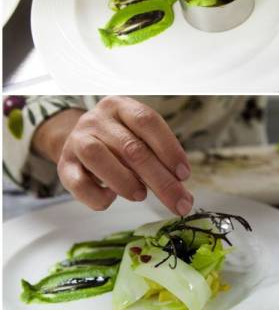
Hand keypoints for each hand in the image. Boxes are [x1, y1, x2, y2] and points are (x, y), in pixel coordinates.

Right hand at [33, 97, 192, 214]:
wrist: (78, 139)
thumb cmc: (119, 140)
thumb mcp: (140, 137)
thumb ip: (160, 157)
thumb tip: (181, 189)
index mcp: (121, 106)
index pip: (147, 121)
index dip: (169, 148)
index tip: (184, 174)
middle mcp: (97, 119)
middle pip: (131, 148)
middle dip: (160, 180)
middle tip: (180, 203)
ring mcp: (77, 140)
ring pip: (98, 158)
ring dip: (125, 182)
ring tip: (141, 196)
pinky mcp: (64, 165)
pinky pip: (78, 183)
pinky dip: (97, 195)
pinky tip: (111, 198)